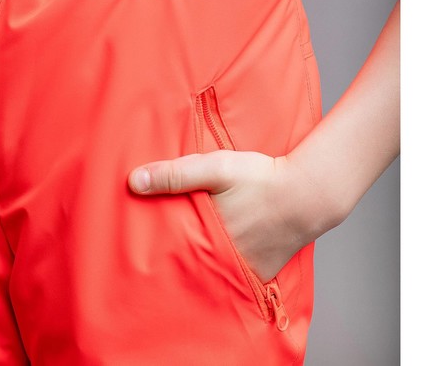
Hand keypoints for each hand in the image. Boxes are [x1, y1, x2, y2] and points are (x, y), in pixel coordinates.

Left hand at [128, 150, 326, 282]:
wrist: (309, 193)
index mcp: (208, 242)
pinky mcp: (262, 272)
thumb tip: (133, 181)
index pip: (170, 256)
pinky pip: (235, 274)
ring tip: (181, 255)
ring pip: (213, 271)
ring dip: (200, 263)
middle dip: (174, 261)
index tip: (137, 248)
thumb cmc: (260, 179)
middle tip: (154, 254)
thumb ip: (175, 175)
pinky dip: (224, 266)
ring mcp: (246, 272)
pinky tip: (215, 253)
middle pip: (191, 266)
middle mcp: (226, 264)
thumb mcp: (214, 169)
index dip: (153, 252)